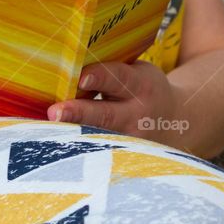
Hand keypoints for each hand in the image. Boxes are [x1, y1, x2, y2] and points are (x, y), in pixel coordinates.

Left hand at [47, 61, 184, 142]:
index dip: (100, 77)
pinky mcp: (121, 155)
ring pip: (98, 138)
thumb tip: (66, 68)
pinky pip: (95, 150)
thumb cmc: (141, 88)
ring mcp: (129, 139)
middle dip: (79, 113)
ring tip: (49, 132)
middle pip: (105, 115)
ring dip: (71, 135)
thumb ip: (110, 72)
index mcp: (142, 85)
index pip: (119, 78)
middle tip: (55, 112)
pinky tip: (54, 143)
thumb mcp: (136, 73)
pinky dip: (75, 146)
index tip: (82, 77)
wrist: (174, 120)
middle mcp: (136, 114)